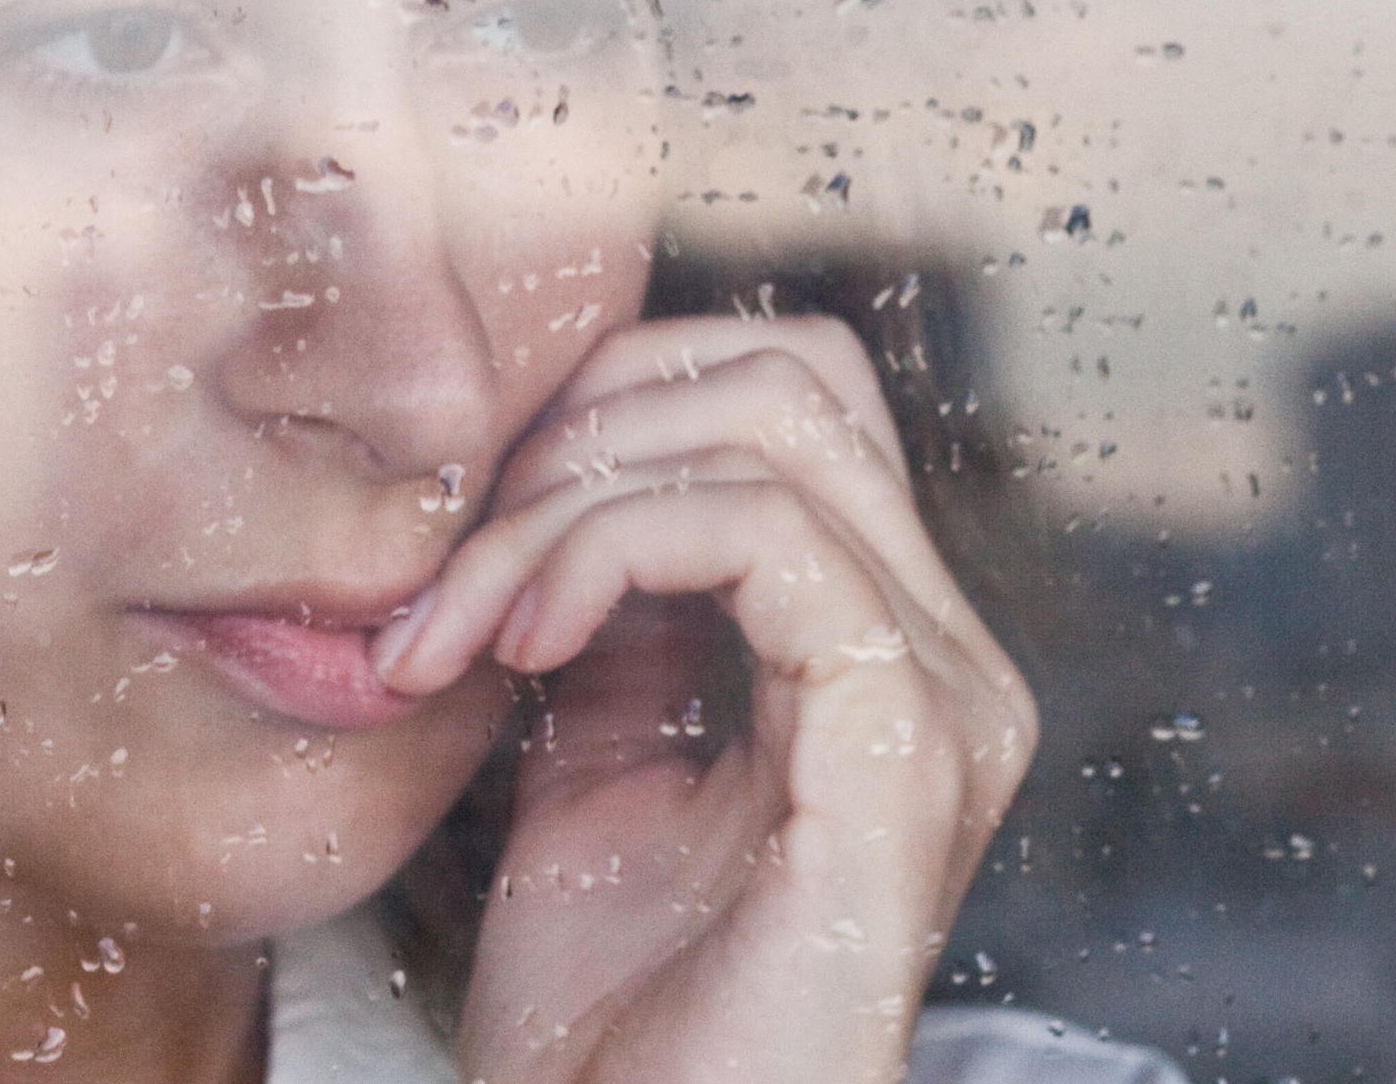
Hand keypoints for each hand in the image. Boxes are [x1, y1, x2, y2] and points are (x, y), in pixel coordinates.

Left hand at [370, 315, 1037, 1083]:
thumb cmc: (605, 1024)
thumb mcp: (590, 770)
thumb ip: (609, 624)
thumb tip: (559, 481)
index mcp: (887, 656)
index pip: (782, 396)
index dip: (604, 407)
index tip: (461, 530)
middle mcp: (947, 662)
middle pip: (789, 375)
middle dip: (579, 428)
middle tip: (448, 566)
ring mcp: (942, 703)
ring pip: (766, 435)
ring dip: (559, 502)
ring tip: (456, 625)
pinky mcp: (902, 750)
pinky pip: (764, 536)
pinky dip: (605, 551)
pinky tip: (521, 646)